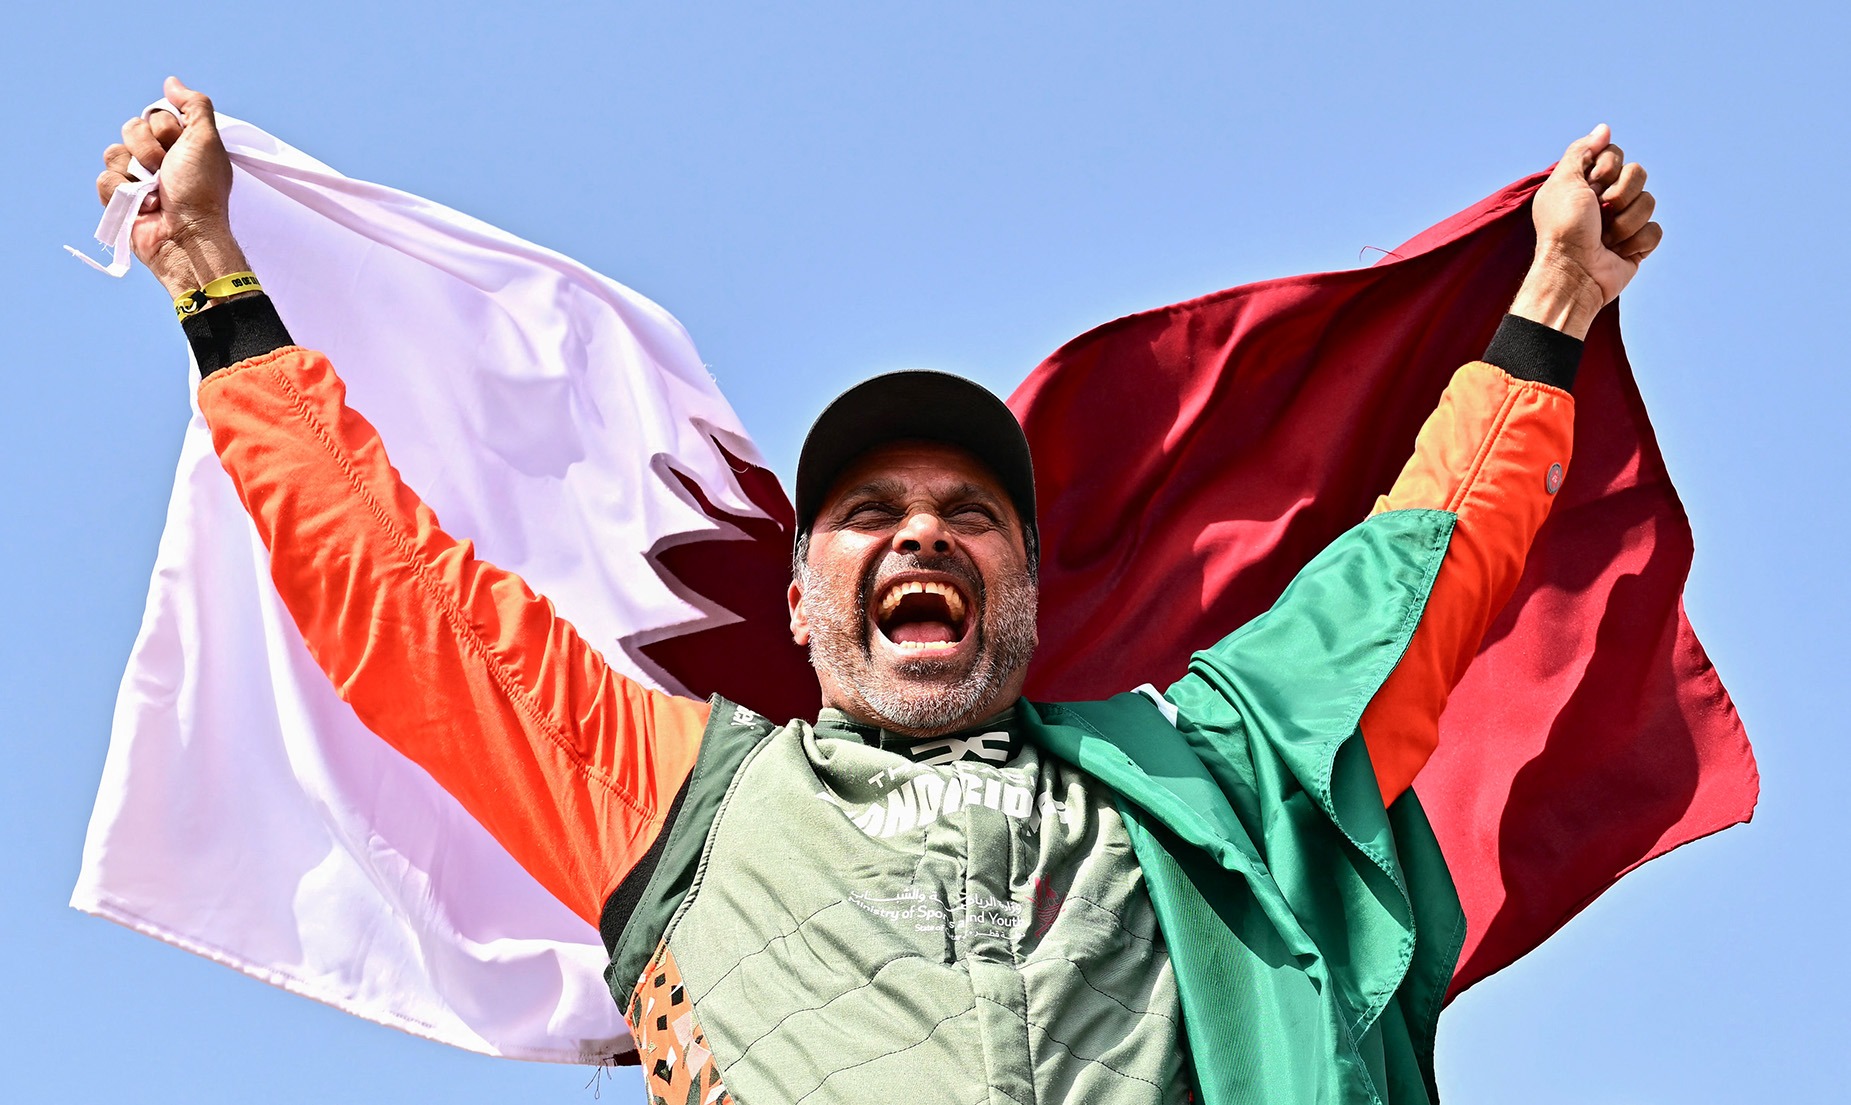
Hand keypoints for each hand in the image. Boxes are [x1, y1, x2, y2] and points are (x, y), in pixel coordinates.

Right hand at [96, 77, 248, 299]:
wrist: (186, 235)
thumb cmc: (201, 190)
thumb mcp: (207, 140)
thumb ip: (194, 106)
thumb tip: (171, 83)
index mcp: (178, 143)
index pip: (153, 115)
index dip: (166, 130)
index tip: (182, 149)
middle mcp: (158, 159)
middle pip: (131, 129)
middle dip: (150, 151)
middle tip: (168, 172)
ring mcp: (137, 179)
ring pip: (113, 152)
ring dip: (136, 173)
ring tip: (157, 193)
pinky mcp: (119, 199)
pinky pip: (104, 179)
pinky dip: (122, 193)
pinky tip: (143, 207)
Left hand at [1511, 124, 1662, 339]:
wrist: (1573, 272)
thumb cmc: (1563, 228)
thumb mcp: (1563, 182)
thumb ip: (1581, 151)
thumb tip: (1604, 129)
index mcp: (1588, 182)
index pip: (1617, 155)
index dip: (1607, 168)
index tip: (1590, 185)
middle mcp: (1607, 199)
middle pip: (1638, 174)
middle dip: (1618, 195)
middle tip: (1598, 213)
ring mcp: (1625, 222)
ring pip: (1649, 202)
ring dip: (1625, 222)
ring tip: (1604, 238)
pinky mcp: (1638, 245)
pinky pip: (1655, 231)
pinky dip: (1636, 242)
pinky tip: (1617, 252)